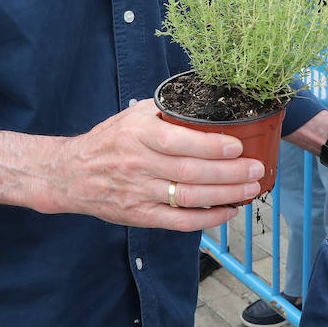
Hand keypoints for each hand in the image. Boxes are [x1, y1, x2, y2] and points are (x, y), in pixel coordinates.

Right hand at [2, 100, 260, 230]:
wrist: (71, 174)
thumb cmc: (110, 140)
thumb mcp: (133, 115)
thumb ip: (167, 111)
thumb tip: (209, 105)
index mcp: (138, 135)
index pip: (179, 142)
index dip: (211, 146)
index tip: (238, 146)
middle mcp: (138, 164)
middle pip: (190, 172)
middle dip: (229, 173)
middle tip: (256, 169)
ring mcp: (139, 193)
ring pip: (189, 197)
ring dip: (225, 195)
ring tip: (251, 189)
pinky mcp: (140, 215)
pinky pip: (179, 221)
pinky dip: (207, 218)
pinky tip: (228, 211)